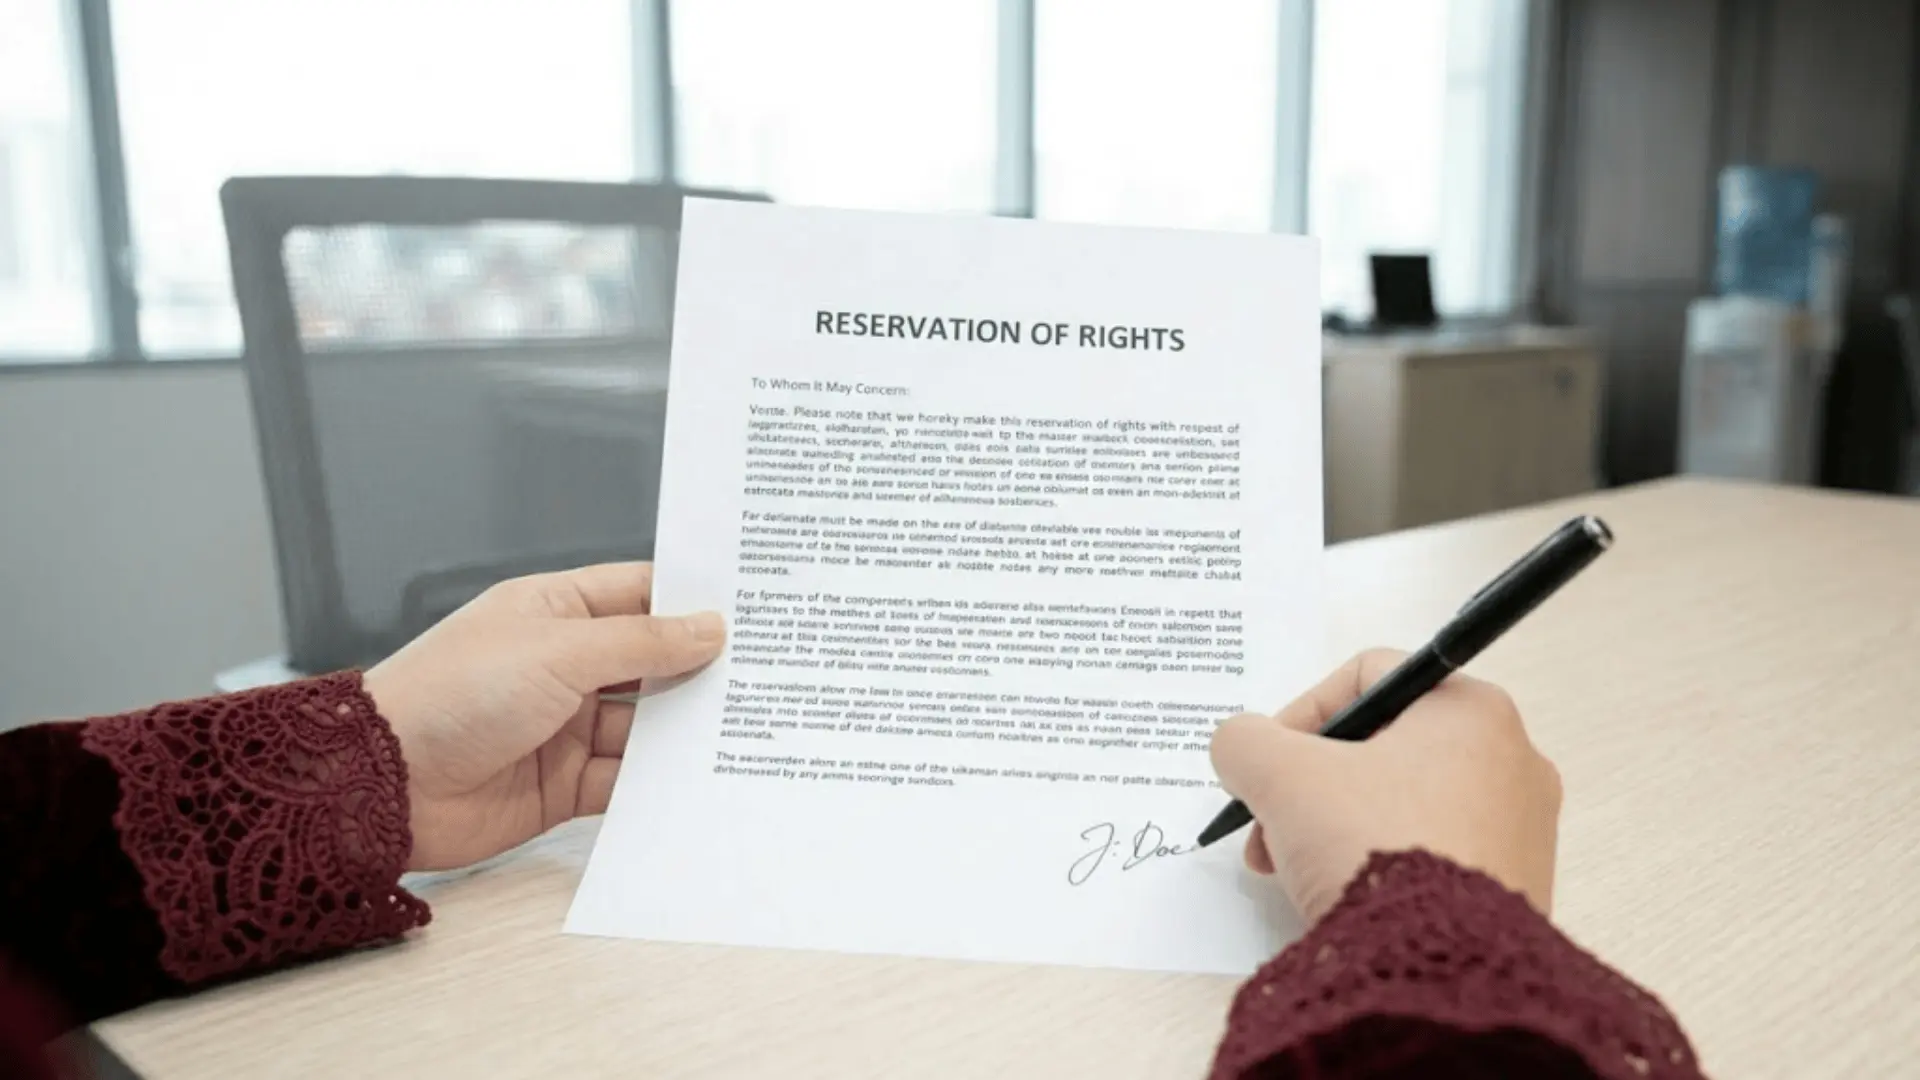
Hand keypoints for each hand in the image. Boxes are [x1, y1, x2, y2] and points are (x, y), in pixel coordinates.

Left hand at [362, 563, 723, 871]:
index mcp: (553, 612)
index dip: (691, 601)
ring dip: (684, 730)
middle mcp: (561, 666)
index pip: (638, 595)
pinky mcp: (562, 783)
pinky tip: (697, 780)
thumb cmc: (450, 695)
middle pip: (650, 663)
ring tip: (745, 728)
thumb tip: (709, 627)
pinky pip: (625, 780)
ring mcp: (563, 726)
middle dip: (700, 670)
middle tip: (766, 672)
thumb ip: (642, 642)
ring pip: (645, 725)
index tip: (751, 607)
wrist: (380, 784)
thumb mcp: (559, 651)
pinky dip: (657, 783)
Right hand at [1209, 649, 1561, 922]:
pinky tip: (1344, 900)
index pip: (1367, 678)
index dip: (1300, 714)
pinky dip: (1379, 864)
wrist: (1438, 966)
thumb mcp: (1280, 776)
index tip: (1268, 765)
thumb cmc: (1372, 844)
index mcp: (1471, 709)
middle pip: (1381, 748)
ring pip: (1401, 804)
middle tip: (1270, 827)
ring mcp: (1521, 828)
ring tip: (1294, 872)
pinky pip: (1432, 854)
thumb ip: (1244, 741)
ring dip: (1333, 826)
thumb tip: (1241, 746)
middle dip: (1309, 786)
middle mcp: (1513, 758)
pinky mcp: (1517, 887)